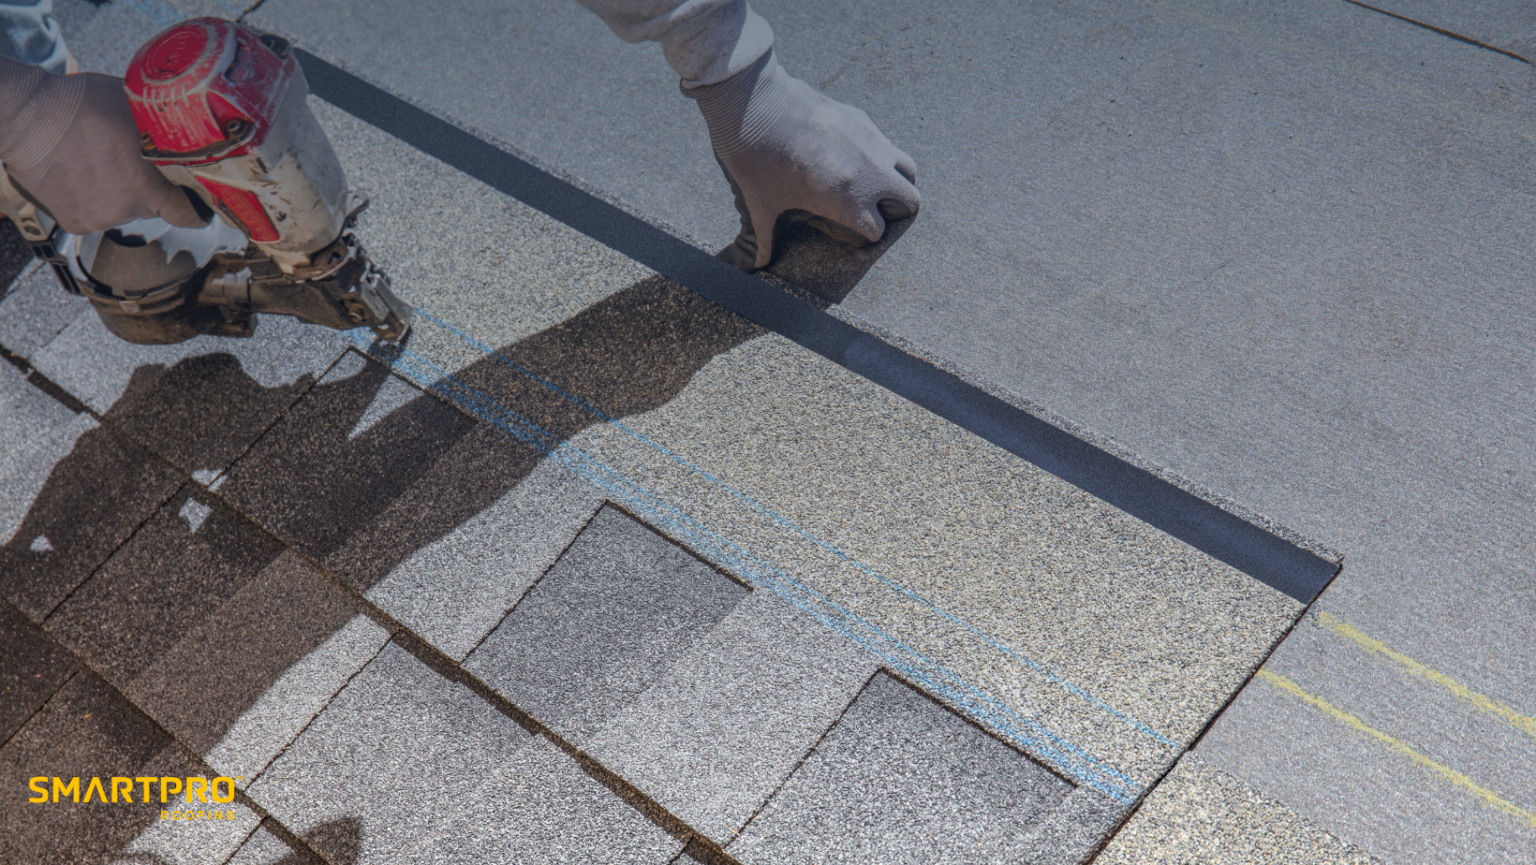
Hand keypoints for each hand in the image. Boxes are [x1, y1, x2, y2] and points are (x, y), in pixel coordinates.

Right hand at [1, 64, 203, 234]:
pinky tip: (82, 171)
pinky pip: (96, 212)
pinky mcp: (73, 222)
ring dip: (118, 190)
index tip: (197, 200)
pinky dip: (92, 197)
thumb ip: (166, 129)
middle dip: (149, 187)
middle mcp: (126, 211)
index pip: (188, 214)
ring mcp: (98, 219)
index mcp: (149, 188)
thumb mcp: (136, 107)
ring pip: (123, 208)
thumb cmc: (81, 105)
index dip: (196, 206)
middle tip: (133, 160)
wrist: (24, 115)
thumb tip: (194, 131)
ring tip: (101, 160)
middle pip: (153, 207)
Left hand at [687, 49, 918, 270]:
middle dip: (895, 208)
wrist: (756, 104)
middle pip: (910, 200)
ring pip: (907, 167)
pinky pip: (883, 141)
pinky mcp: (861, 118)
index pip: (878, 230)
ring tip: (867, 181)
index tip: (847, 229)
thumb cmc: (757, 160)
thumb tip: (754, 266)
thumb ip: (763, 239)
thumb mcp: (761, 205)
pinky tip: (844, 151)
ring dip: (894, 178)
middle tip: (870, 208)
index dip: (864, 233)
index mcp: (850, 202)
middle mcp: (871, 173)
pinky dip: (875, 152)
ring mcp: (871, 142)